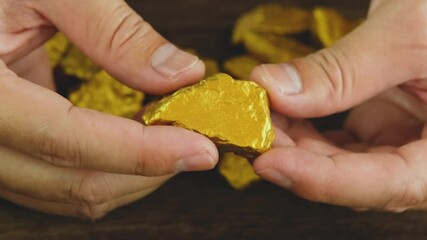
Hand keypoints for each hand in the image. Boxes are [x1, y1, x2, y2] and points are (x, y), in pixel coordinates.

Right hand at [0, 0, 217, 218]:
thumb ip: (112, 32)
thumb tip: (180, 73)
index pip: (69, 141)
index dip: (143, 153)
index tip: (201, 151)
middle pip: (73, 182)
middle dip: (146, 171)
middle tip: (195, 144)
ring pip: (68, 193)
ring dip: (130, 176)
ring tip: (170, 142)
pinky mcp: (9, 145)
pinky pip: (59, 179)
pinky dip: (106, 168)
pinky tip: (134, 141)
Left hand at [250, 0, 426, 211]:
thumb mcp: (407, 35)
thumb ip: (343, 70)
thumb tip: (275, 89)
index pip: (387, 184)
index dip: (323, 180)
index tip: (270, 162)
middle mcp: (422, 154)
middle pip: (355, 177)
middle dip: (297, 158)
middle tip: (252, 134)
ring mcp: (399, 137)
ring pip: (339, 159)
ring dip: (295, 143)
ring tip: (258, 117)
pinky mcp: (380, 120)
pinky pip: (336, 137)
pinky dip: (304, 126)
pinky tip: (278, 110)